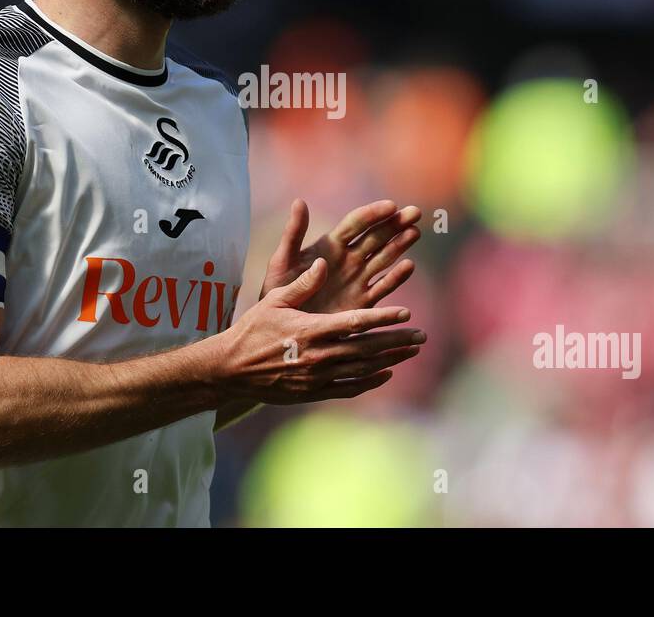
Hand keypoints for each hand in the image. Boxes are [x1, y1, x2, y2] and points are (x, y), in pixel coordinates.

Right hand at [218, 257, 426, 403]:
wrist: (231, 369)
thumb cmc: (252, 329)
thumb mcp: (274, 300)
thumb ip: (303, 284)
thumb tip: (324, 262)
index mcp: (311, 329)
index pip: (355, 324)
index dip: (383, 319)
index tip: (406, 313)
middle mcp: (318, 355)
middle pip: (367, 349)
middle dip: (396, 342)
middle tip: (421, 337)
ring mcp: (317, 377)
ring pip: (363, 370)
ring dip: (390, 360)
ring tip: (412, 352)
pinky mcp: (313, 392)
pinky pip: (349, 388)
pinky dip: (370, 382)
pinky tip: (386, 374)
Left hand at [259, 199, 421, 314]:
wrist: (283, 327)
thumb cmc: (278, 290)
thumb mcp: (282, 261)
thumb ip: (293, 233)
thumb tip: (299, 201)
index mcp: (330, 244)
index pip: (356, 223)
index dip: (373, 213)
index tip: (391, 206)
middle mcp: (349, 259)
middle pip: (376, 237)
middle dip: (395, 224)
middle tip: (415, 212)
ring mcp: (358, 279)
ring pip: (384, 258)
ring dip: (400, 245)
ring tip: (414, 232)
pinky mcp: (362, 302)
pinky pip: (383, 287)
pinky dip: (396, 277)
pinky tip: (408, 266)